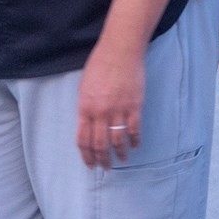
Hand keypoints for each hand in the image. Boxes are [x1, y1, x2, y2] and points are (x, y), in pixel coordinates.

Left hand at [77, 41, 145, 168]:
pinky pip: (134, 129)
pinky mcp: (134, 105)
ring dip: (119, 153)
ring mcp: (118, 110)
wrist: (120, 50)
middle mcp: (100, 113)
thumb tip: (89, 124)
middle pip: (100, 144)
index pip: (83, 140)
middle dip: (102, 160)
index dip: (86, 155)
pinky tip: (135, 145)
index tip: (90, 164)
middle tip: (105, 168)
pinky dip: (135, 140)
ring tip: (122, 160)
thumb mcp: (84, 87)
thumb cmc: (100, 64)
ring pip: (117, 140)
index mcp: (85, 108)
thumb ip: (86, 107)